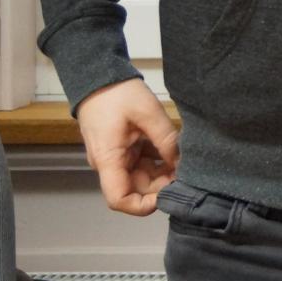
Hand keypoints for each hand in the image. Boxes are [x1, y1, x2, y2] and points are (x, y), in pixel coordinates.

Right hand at [76, 79, 179, 215]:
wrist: (97, 75)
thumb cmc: (117, 93)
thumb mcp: (147, 112)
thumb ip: (166, 140)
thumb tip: (181, 164)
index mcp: (108, 159)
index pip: (119, 199)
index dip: (144, 205)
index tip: (168, 192)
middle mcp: (108, 164)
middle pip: (135, 189)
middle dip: (161, 185)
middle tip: (184, 170)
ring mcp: (114, 157)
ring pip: (140, 176)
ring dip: (161, 172)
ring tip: (179, 158)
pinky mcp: (120, 149)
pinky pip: (139, 163)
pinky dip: (156, 160)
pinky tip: (170, 149)